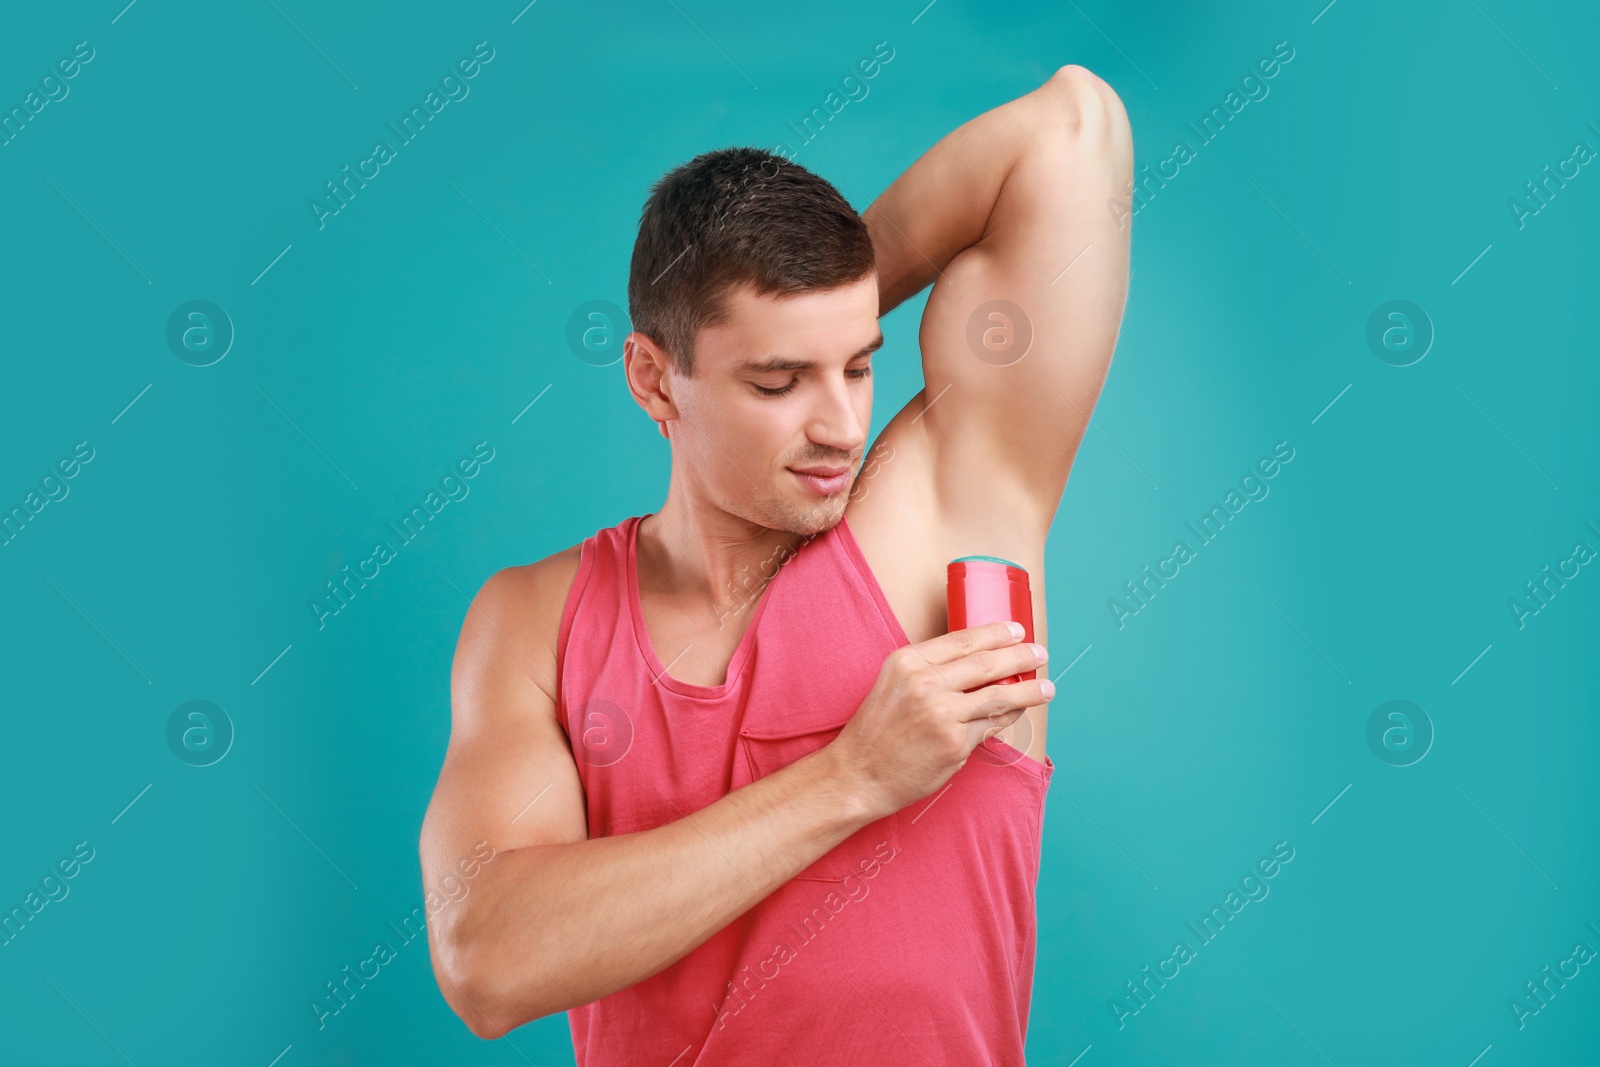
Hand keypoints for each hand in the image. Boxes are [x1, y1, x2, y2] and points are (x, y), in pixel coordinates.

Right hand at [827, 620, 1051, 819]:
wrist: (858, 774)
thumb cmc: (876, 730)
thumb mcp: (893, 683)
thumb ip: (928, 670)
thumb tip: (978, 663)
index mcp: (907, 661)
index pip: (963, 640)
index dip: (995, 633)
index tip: (1017, 630)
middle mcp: (924, 683)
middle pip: (986, 663)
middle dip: (1021, 656)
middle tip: (1041, 653)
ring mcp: (941, 714)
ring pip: (998, 695)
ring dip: (1028, 690)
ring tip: (1047, 687)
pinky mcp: (954, 744)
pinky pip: (991, 726)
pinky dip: (1009, 717)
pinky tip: (1019, 713)